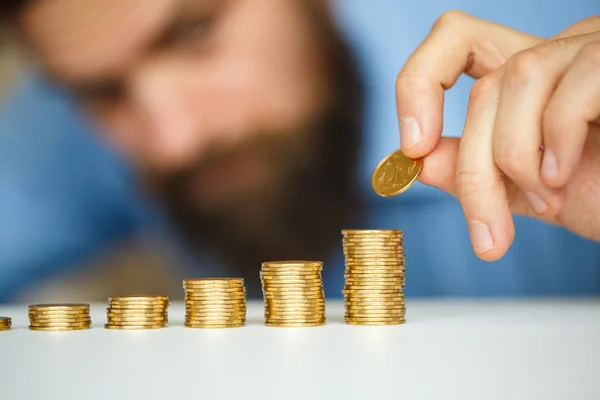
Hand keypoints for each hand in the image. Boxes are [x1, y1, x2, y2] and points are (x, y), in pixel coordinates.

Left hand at [395, 12, 599, 260]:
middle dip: (475, 172)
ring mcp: (597, 48)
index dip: (420, 82)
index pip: (455, 41)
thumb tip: (417, 161)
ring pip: (518, 78)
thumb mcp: (527, 191)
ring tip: (546, 201)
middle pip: (485, 87)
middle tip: (488, 236)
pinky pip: (576, 81)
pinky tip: (564, 176)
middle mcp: (560, 53)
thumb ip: (475, 172)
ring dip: (516, 158)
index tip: (412, 145)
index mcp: (528, 80)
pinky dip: (558, 138)